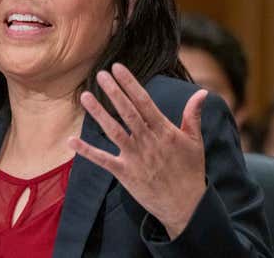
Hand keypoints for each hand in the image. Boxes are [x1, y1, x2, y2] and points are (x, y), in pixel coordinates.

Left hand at [68, 63, 207, 238]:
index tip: (118, 68)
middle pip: (128, 112)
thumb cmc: (191, 171)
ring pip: (114, 131)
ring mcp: (135, 157)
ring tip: (85, 96)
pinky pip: (103, 160)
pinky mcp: (125, 173)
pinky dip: (86, 151)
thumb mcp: (195, 141)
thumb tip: (202, 92)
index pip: (144, 102)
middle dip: (114, 92)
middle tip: (101, 74)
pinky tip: (70, 141)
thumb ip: (193, 115)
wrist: (186, 206)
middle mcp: (148, 141)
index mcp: (165, 131)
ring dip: (98, 113)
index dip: (130, 84)